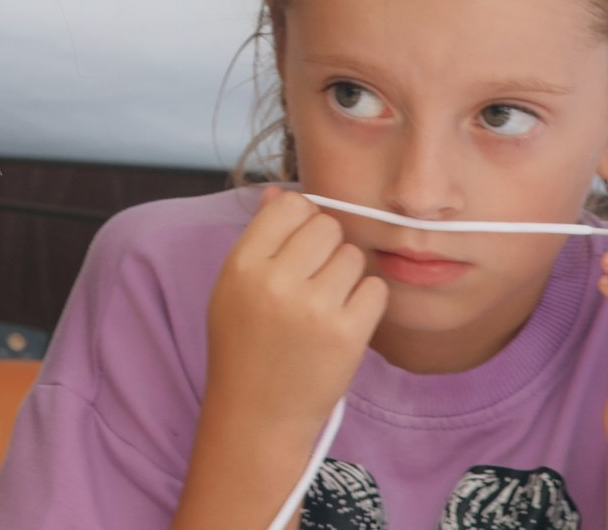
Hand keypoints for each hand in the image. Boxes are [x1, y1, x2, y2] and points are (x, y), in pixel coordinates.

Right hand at [203, 187, 383, 439]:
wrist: (258, 413)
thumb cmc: (244, 346)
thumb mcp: (233, 287)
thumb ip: (258, 240)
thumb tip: (279, 193)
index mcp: (242, 265)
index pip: (288, 206)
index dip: (301, 219)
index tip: (301, 241)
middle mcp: (276, 281)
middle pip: (326, 226)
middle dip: (327, 246)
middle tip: (316, 277)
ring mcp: (313, 308)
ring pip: (353, 256)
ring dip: (348, 275)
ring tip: (327, 302)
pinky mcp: (347, 334)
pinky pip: (375, 289)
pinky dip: (366, 301)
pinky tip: (345, 319)